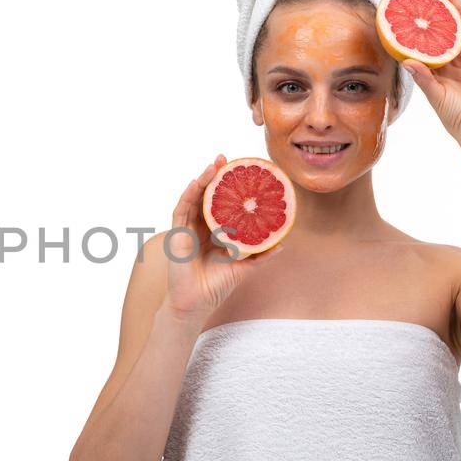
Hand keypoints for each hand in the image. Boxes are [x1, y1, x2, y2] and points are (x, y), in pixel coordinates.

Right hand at [160, 155, 282, 318]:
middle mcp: (200, 226)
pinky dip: (189, 195)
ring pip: (194, 198)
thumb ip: (260, 254)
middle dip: (214, 175)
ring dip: (202, 179)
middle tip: (225, 158)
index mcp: (215, 230)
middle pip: (207, 195)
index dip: (228, 186)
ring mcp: (187, 228)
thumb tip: (283, 243)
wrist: (196, 302)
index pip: (221, 202)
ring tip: (214, 164)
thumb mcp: (244, 266)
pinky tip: (197, 182)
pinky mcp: (177, 234)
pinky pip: (182, 210)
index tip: (240, 170)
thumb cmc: (217, 286)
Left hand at [399, 0, 460, 142]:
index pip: (429, 41)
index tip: (412, 9)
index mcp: (439, 67)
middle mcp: (456, 59)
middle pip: (448, 29)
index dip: (423, 25)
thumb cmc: (454, 115)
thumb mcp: (435, 94)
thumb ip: (422, 77)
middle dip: (441, 10)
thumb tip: (405, 60)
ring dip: (459, 10)